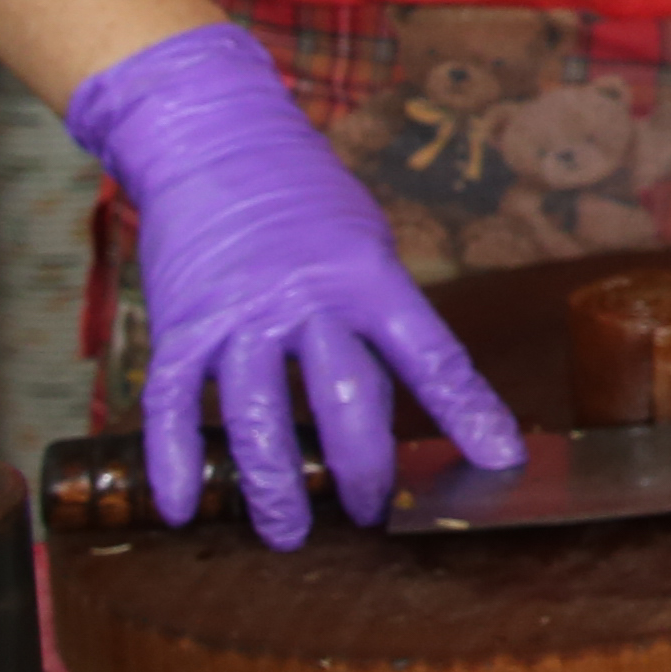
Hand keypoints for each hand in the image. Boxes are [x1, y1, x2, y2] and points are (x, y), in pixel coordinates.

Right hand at [69, 21, 525, 546]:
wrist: (215, 138)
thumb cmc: (304, 197)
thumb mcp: (366, 241)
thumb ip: (385, 312)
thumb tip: (425, 388)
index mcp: (368, 276)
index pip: (431, 354)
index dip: (468, 411)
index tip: (500, 459)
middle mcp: (306, 298)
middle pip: (344, 396)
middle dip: (361, 468)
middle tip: (370, 513)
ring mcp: (238, 313)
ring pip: (256, 415)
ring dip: (274, 485)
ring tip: (288, 533)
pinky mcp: (179, 324)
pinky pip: (170, 404)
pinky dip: (174, 461)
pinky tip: (180, 508)